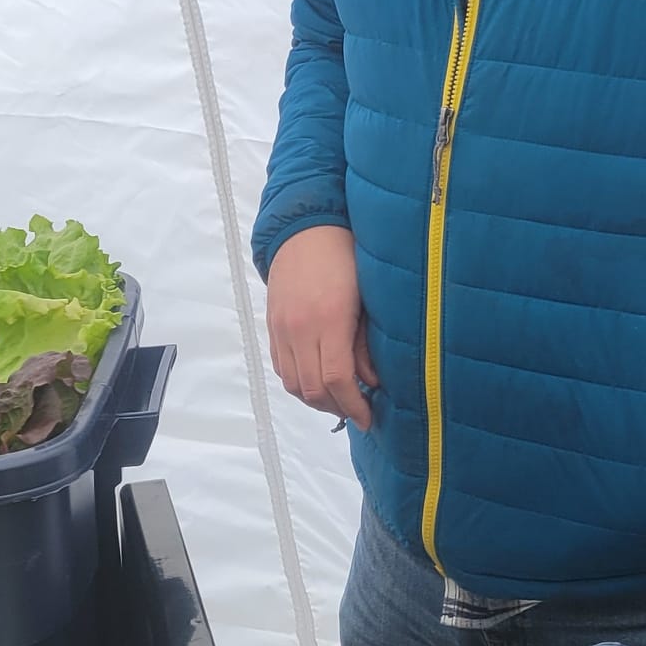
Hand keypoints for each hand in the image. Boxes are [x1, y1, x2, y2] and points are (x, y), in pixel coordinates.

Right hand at [265, 225, 377, 430]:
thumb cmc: (345, 255)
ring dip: (315, 398)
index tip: (368, 417)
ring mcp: (282, 327)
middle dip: (336, 408)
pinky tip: (317, 378)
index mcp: (329, 319)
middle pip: (312, 389)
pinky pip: (281, 366)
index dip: (353, 406)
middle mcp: (300, 327)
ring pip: (292, 383)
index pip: (337, 379)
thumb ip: (367, 342)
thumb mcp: (366, 296)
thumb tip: (372, 382)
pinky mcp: (272, 325)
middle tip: (357, 411)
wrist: (306, 227)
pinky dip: (298, 380)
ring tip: (338, 399)